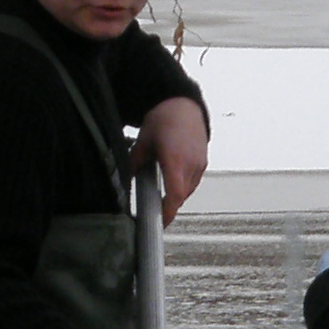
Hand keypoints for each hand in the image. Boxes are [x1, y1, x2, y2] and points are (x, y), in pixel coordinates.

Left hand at [133, 96, 208, 224]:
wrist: (183, 105)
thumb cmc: (165, 118)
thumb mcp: (143, 140)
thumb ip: (135, 161)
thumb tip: (125, 178)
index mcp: (175, 159)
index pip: (175, 194)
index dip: (168, 212)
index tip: (161, 222)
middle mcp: (190, 163)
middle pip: (181, 196)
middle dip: (168, 204)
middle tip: (154, 210)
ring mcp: (199, 163)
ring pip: (188, 190)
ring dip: (176, 195)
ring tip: (162, 189)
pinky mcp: (203, 162)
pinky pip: (193, 182)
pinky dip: (183, 185)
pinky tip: (172, 178)